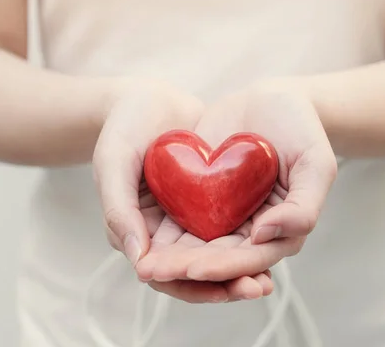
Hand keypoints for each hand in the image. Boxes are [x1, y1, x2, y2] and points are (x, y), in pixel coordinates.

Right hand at [93, 81, 272, 302]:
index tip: (221, 288)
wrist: (149, 96)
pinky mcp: (207, 202)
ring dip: (240, 270)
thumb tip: (139, 261)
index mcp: (135, 231)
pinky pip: (227, 228)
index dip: (190, 286)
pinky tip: (270, 244)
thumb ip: (119, 209)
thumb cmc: (124, 126)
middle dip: (225, 284)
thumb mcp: (114, 162)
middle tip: (256, 289)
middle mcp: (162, 232)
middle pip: (195, 272)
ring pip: (214, 255)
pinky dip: (245, 241)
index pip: (162, 273)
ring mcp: (186, 218)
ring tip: (266, 281)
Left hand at [136, 84, 337, 287]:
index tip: (194, 269)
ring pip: (194, 246)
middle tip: (153, 272)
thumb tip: (263, 236)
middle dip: (185, 269)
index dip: (223, 268)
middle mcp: (249, 231)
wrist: (271, 98)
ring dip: (169, 259)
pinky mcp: (201, 197)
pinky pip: (181, 219)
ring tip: (143, 266)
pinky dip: (163, 233)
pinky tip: (141, 239)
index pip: (250, 259)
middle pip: (216, 259)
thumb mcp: (316, 164)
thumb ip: (304, 206)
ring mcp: (224, 215)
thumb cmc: (301, 129)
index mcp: (281, 231)